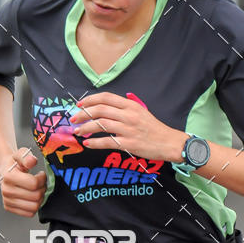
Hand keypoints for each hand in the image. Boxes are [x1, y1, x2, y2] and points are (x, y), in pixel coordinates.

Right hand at [0, 147, 46, 216]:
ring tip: (37, 190)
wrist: (4, 170)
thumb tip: (31, 161)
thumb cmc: (14, 164)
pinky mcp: (10, 208)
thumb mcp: (20, 154)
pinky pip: (29, 213)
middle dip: (43, 188)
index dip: (42, 178)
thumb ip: (27, 157)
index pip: (34, 183)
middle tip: (40, 183)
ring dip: (40, 198)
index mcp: (9, 177)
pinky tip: (32, 198)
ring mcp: (8, 200)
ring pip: (34, 206)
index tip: (41, 174)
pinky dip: (34, 206)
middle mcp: (7, 190)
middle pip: (36, 196)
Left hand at [69, 92, 186, 161]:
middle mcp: (129, 115)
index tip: (79, 105)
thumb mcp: (141, 111)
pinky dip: (95, 143)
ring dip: (86, 128)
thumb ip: (126, 106)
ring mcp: (129, 130)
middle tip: (74, 119)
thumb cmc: (154, 128)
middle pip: (100, 110)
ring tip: (78, 132)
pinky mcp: (129, 144)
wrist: (169, 142)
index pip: (106, 98)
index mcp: (131, 105)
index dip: (90, 100)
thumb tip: (109, 103)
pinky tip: (88, 144)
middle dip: (83, 114)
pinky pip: (108, 142)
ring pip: (101, 125)